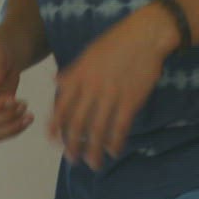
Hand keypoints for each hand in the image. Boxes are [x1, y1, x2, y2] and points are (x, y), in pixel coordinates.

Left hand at [49, 3, 176, 170]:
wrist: (145, 34)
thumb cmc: (116, 42)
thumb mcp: (88, 54)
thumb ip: (71, 72)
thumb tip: (55, 81)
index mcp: (78, 76)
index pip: (61, 107)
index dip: (55, 127)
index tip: (53, 141)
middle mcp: (90, 88)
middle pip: (77, 124)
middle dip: (72, 145)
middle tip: (72, 159)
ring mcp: (110, 95)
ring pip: (97, 130)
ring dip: (93, 150)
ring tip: (93, 164)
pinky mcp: (130, 100)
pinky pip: (120, 127)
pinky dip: (116, 142)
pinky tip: (114, 151)